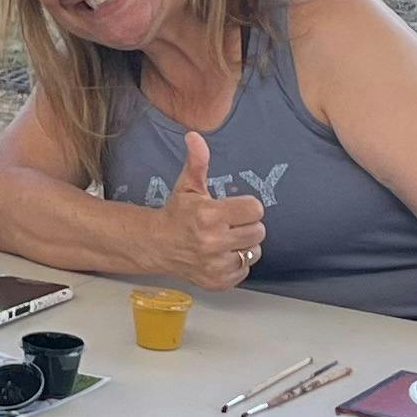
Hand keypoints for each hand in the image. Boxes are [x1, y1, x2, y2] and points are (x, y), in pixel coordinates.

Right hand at [162, 130, 269, 290]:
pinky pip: (245, 270)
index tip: (234, 208)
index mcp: (209, 215)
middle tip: (230, 224)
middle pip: (258, 232)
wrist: (158, 245)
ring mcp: (216, 265)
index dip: (247, 207)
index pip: (255, 210)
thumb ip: (197, 161)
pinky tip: (222, 255)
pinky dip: (237, 263)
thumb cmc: (177, 214)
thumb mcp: (187, 186)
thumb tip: (195, 136)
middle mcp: (214, 242)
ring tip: (227, 240)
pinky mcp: (218, 281)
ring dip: (244, 246)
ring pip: (253, 252)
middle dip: (246, 226)